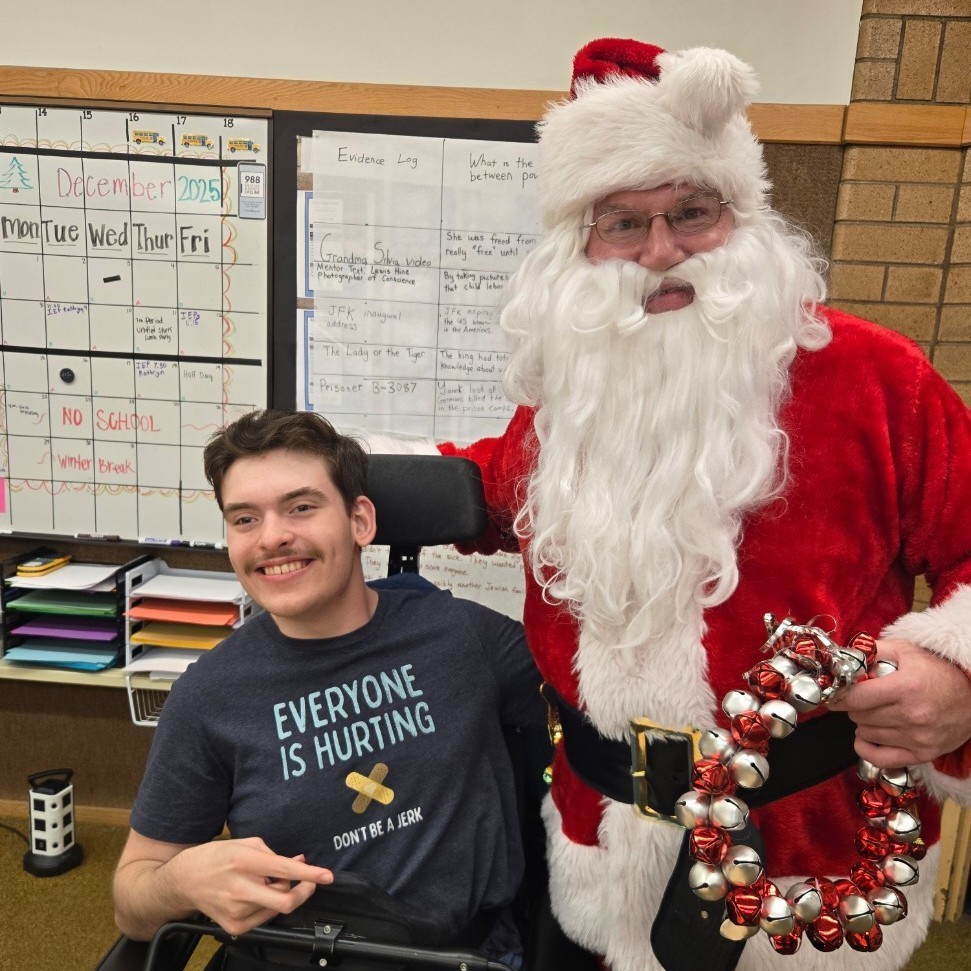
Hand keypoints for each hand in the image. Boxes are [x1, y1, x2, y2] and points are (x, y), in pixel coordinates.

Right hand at [170, 836, 332, 935]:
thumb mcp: (245, 844)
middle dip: (305, 891)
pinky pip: (265, 918)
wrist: (184, 881)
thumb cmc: (215, 858)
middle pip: (285, 901)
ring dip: (282, 894)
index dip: (309, 874)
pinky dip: (269, 905)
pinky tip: (259, 894)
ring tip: (269, 882)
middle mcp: (240, 889)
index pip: (284, 870)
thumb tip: (299, 863)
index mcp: (244, 862)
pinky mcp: (234, 926)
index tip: (327, 876)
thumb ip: (274, 854)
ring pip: (277, 908)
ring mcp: (236, 911)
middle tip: (309, 882)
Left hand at [828, 638, 970, 767]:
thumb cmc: (938, 670)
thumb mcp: (906, 650)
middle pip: (859, 715)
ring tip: (874, 711)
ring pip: (866, 734)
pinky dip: (866, 748)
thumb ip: (873, 651)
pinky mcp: (924, 753)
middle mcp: (912, 715)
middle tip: (862, 698)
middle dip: (854, 705)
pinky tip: (865, 737)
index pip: (856, 697)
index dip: (840, 695)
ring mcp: (919, 738)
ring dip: (863, 723)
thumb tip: (846, 658)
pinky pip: (881, 758)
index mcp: (906, 687)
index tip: (835, 693)